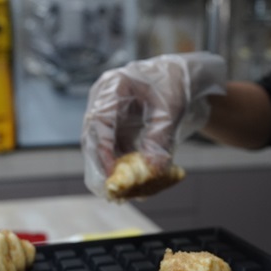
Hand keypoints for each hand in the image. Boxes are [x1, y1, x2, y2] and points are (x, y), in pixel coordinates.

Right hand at [81, 53, 225, 197]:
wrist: (178, 78)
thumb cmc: (174, 86)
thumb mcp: (171, 111)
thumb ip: (160, 138)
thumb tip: (152, 170)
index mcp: (113, 86)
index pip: (98, 121)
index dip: (102, 149)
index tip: (111, 173)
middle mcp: (102, 100)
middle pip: (92, 137)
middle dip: (100, 166)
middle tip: (111, 190)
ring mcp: (105, 114)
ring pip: (99, 147)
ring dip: (109, 169)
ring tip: (122, 191)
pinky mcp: (113, 127)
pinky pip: (111, 150)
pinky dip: (119, 166)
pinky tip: (131, 181)